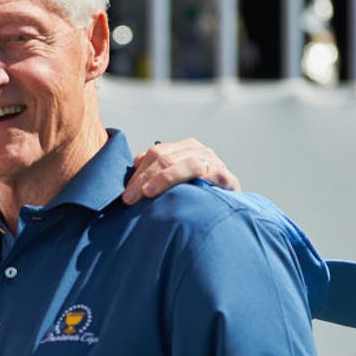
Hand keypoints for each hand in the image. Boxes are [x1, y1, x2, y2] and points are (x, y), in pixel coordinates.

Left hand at [123, 137, 239, 204]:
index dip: (138, 173)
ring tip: (147, 194)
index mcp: (183, 148)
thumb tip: (136, 163)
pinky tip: (179, 192)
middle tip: (130, 198)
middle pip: (164, 157)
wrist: (229, 207)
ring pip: (182, 163)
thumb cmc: (199, 193)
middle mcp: (198, 150)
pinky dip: (191, 180)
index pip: (155, 153)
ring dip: (162, 179)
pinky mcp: (225, 176)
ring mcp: (212, 161)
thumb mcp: (175, 179)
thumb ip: (157, 170)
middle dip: (143, 179)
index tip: (126, 193)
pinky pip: (206, 174)